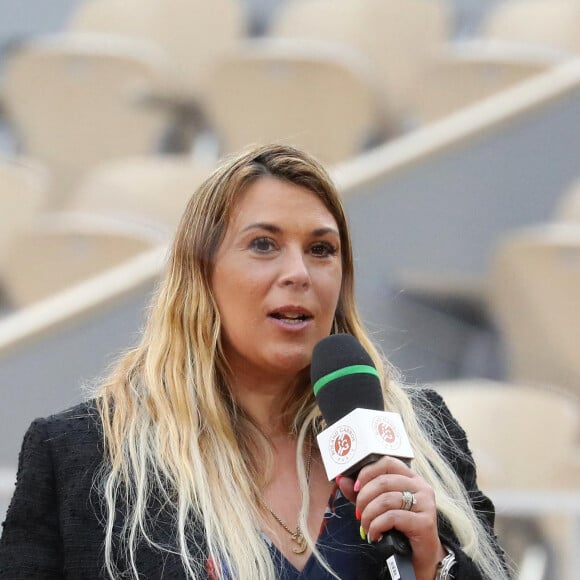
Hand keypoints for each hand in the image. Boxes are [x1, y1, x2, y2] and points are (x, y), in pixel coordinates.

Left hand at [337, 456, 445, 579]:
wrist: (418, 558)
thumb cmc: (397, 529)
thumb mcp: (377, 507)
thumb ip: (360, 492)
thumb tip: (341, 479)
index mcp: (410, 477)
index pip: (387, 462)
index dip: (367, 472)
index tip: (356, 488)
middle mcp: (420, 486)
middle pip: (383, 481)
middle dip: (364, 498)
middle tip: (358, 513)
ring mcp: (425, 503)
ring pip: (386, 500)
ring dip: (368, 515)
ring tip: (365, 526)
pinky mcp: (425, 522)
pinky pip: (392, 517)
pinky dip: (377, 526)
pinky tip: (374, 535)